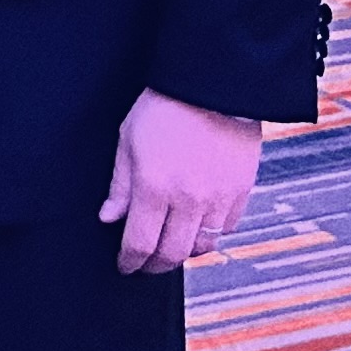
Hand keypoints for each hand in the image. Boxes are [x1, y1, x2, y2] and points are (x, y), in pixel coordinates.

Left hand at [98, 87, 259, 273]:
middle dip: (155, 266)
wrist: (212, 85)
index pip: (140, 244)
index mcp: (154, 187)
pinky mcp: (240, 191)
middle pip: (172, 254)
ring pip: (202, 247)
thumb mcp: (128, 139)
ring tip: (172, 246)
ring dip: (185, 252)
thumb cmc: (165, 106)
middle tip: (146, 264)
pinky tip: (198, 225)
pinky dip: (211, 234)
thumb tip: (109, 217)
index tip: (125, 265)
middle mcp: (188, 200)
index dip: (130, 262)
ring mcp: (217, 198)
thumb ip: (120, 185)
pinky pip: (226, 229)